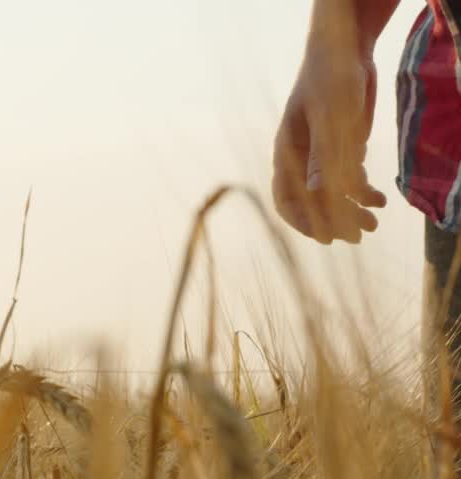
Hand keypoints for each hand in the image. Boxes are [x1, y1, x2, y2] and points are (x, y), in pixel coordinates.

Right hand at [272, 49, 386, 243]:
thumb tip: (316, 192)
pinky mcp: (341, 148)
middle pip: (312, 201)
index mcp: (287, 152)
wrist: (345, 51)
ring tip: (374, 224)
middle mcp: (301, 159)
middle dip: (335, 221)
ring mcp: (322, 154)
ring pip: (334, 193)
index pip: (287, 199)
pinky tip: (381, 200)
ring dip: (353, 210)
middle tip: (360, 236)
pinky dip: (364, 192)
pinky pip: (350, 178)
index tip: (327, 237)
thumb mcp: (328, 117)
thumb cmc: (329, 80)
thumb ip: (322, 154)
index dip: (304, 222)